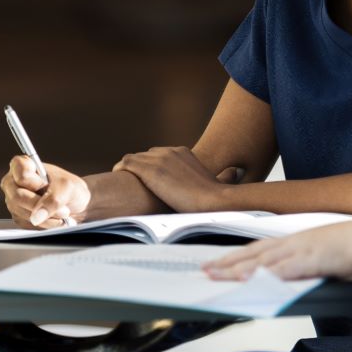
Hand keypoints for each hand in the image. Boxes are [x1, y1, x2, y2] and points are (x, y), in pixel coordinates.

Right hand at [0, 156, 91, 228]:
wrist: (73, 202)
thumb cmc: (69, 188)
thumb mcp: (67, 188)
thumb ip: (53, 200)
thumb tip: (36, 217)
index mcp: (21, 165)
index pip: (21, 175)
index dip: (35, 184)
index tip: (46, 185)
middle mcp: (13, 182)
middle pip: (18, 197)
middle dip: (42, 206)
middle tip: (61, 208)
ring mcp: (13, 200)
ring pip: (23, 213)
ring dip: (46, 217)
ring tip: (60, 212)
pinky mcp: (18, 216)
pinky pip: (27, 224)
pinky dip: (44, 224)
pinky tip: (53, 218)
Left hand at [112, 146, 244, 213]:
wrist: (213, 200)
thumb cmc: (216, 198)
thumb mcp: (214, 182)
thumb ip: (215, 177)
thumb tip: (234, 174)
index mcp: (183, 152)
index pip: (159, 155)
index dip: (151, 167)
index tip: (147, 181)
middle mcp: (170, 151)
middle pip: (145, 156)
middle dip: (139, 168)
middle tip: (133, 184)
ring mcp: (159, 159)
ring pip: (134, 159)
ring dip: (128, 170)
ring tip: (122, 183)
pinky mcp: (151, 169)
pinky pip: (126, 163)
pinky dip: (119, 169)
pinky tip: (116, 179)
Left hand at [201, 219, 351, 281]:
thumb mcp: (327, 257)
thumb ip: (311, 267)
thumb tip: (299, 279)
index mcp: (298, 241)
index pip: (260, 249)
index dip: (238, 256)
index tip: (219, 262)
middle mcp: (294, 243)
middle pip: (254, 254)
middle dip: (227, 263)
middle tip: (205, 270)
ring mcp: (301, 251)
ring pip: (262, 261)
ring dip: (238, 269)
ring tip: (217, 277)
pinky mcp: (310, 260)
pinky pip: (282, 270)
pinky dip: (264, 275)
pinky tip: (249, 281)